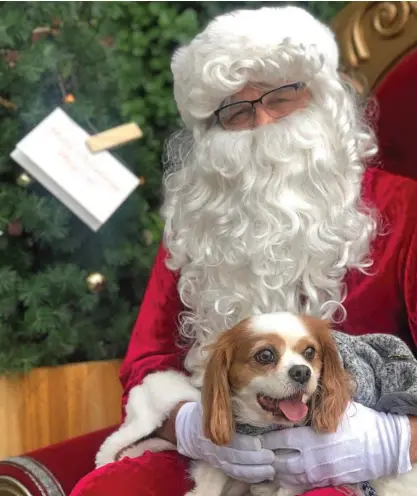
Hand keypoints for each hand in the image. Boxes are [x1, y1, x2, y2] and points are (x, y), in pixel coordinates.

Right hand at [175, 402, 274, 482]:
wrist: (190, 431)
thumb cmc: (206, 413)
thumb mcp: (211, 406)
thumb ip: (223, 404)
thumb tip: (242, 393)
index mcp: (213, 431)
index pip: (231, 440)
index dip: (245, 444)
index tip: (259, 443)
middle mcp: (216, 449)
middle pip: (237, 457)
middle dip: (255, 458)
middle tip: (271, 456)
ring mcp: (220, 460)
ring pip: (238, 469)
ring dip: (255, 470)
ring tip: (271, 469)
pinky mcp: (223, 467)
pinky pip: (237, 475)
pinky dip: (251, 476)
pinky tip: (265, 474)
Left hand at [261, 402, 411, 490]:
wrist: (381, 445)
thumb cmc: (357, 422)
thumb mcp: (332, 411)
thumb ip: (312, 410)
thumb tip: (293, 404)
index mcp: (311, 438)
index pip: (279, 441)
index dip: (266, 441)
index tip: (257, 438)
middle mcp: (312, 458)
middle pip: (280, 462)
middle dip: (268, 457)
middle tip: (259, 452)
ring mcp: (319, 473)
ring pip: (289, 476)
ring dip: (278, 469)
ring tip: (270, 462)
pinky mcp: (326, 481)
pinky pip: (302, 484)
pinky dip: (291, 479)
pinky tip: (286, 473)